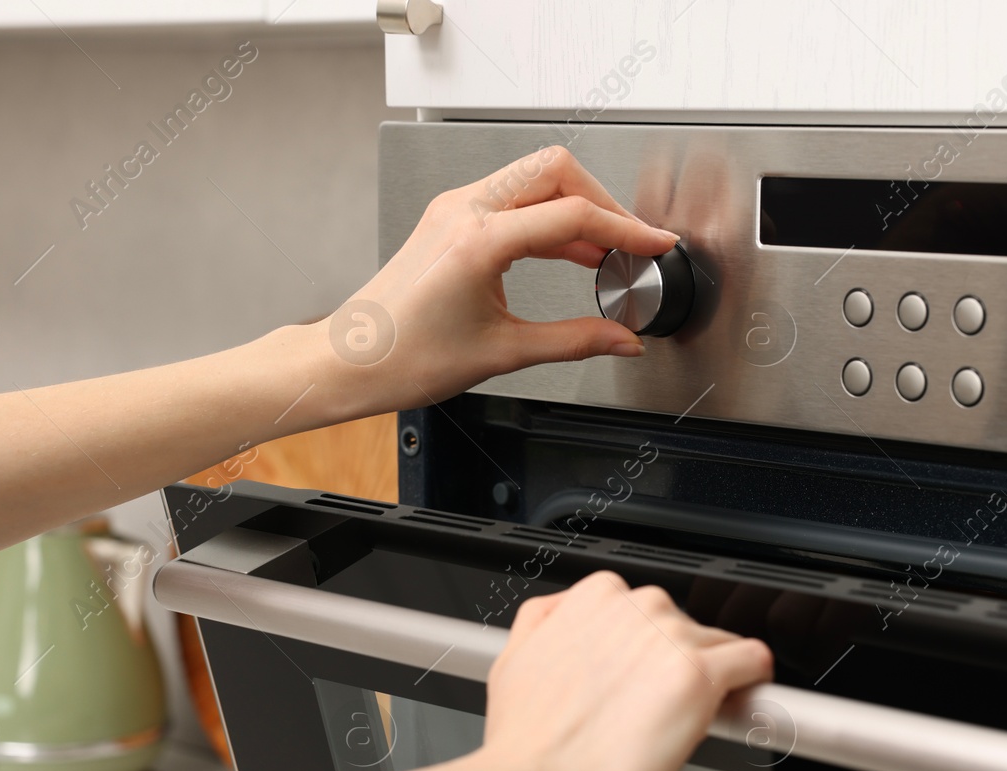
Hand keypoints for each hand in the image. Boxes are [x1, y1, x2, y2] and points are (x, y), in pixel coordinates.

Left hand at [318, 147, 678, 416]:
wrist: (353, 361)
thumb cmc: (404, 357)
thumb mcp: (503, 353)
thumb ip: (575, 341)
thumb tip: (621, 340)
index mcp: (479, 240)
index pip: (572, 215)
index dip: (625, 229)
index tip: (653, 243)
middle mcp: (464, 211)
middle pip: (557, 172)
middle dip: (602, 203)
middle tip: (630, 243)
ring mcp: (454, 209)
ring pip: (535, 177)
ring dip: (576, 206)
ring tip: (605, 251)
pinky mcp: (450, 219)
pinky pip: (512, 197)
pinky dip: (548, 216)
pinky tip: (567, 250)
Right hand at [472, 571, 772, 770]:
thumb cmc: (524, 747)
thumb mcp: (514, 659)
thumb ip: (547, 623)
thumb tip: (565, 619)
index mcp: (592, 597)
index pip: (645, 609)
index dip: (647, 649)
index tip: (642, 677)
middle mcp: (634, 607)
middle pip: (684, 625)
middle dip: (675, 663)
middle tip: (653, 710)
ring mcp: (669, 638)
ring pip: (719, 644)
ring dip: (710, 678)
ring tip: (680, 724)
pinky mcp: (700, 675)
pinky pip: (753, 661)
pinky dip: (754, 683)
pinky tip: (739, 707)